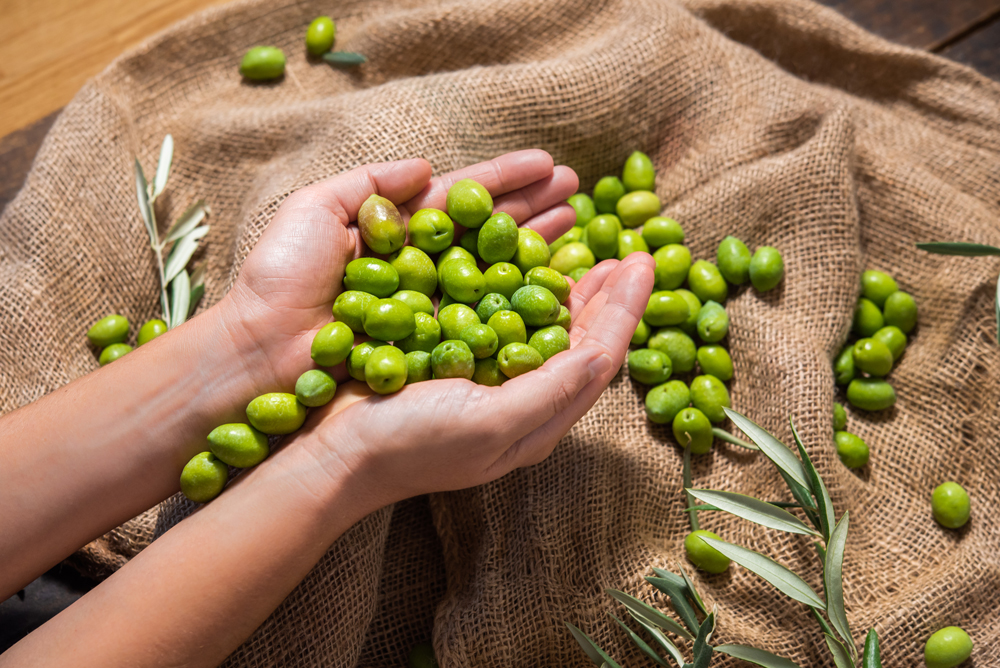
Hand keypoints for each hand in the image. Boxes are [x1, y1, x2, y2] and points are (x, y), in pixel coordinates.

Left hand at [220, 151, 579, 391]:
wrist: (259, 353)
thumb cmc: (279, 279)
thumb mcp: (314, 210)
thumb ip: (370, 183)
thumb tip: (427, 165)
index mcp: (395, 232)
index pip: (462, 198)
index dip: (505, 180)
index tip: (548, 165)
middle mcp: (421, 268)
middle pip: (488, 231)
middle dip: (532, 208)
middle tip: (576, 189)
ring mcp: (430, 308)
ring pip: (495, 272)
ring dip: (536, 246)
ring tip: (576, 223)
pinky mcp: (431, 346)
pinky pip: (483, 320)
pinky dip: (519, 303)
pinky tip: (554, 286)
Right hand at [296, 253, 654, 506]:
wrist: (337, 453)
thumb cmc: (412, 443)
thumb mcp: (489, 423)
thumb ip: (549, 391)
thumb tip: (603, 354)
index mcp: (540, 420)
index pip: (600, 357)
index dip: (625, 308)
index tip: (644, 260)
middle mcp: (524, 401)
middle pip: (581, 342)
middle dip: (609, 298)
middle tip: (628, 254)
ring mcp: (491, 382)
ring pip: (547, 330)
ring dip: (573, 292)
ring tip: (593, 257)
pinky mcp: (460, 364)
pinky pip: (507, 322)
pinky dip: (526, 291)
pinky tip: (529, 268)